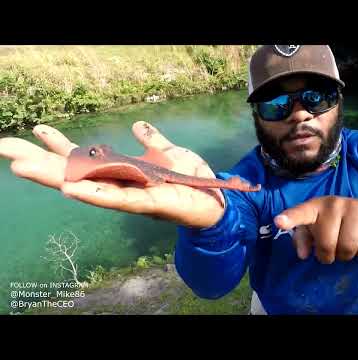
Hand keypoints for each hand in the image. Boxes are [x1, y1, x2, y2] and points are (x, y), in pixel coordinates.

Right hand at [0, 121, 224, 227]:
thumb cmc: (190, 179)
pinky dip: (92, 193)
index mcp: (122, 174)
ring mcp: (130, 198)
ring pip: (86, 186)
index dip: (60, 146)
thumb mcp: (169, 154)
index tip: (36, 130)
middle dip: (41, 161)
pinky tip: (68, 188)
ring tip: (21, 165)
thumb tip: (138, 125)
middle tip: (5, 148)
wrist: (217, 198)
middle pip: (74, 173)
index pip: (84, 159)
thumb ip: (152, 142)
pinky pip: (116, 199)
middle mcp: (120, 187)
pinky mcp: (148, 205)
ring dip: (54, 176)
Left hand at [273, 196, 357, 263]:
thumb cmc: (333, 223)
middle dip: (328, 255)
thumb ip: (303, 239)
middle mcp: (334, 204)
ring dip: (347, 255)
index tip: (278, 222)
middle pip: (327, 243)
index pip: (300, 213)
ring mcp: (355, 207)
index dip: (289, 218)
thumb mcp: (314, 229)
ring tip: (347, 246)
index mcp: (314, 207)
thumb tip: (302, 254)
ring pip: (349, 247)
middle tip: (332, 252)